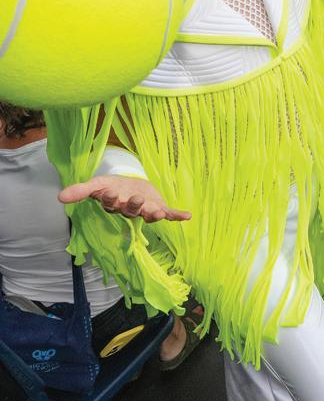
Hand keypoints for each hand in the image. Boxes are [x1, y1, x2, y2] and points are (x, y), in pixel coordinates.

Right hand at [59, 176, 190, 222]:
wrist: (130, 185)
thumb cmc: (113, 186)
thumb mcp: (97, 184)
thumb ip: (81, 190)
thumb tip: (59, 197)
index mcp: (113, 203)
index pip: (109, 202)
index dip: (109, 198)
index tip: (108, 192)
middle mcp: (128, 209)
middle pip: (130, 210)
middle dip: (133, 205)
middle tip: (136, 199)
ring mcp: (144, 209)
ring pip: (148, 214)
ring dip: (154, 214)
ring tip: (160, 213)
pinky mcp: (158, 207)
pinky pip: (168, 213)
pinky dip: (177, 215)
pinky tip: (187, 215)